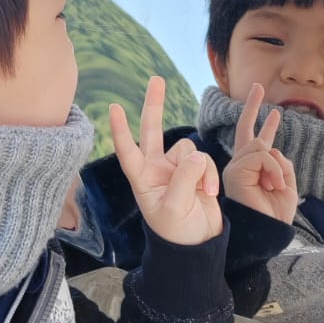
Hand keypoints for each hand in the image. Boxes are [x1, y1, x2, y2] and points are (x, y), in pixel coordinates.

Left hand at [109, 76, 221, 245]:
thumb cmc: (177, 232)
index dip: (120, 130)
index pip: (127, 151)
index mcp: (141, 179)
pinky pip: (205, 159)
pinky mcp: (196, 170)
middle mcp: (156, 169)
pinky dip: (210, 175)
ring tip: (201, 193)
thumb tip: (194, 154)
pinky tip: (209, 194)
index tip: (113, 108)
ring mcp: (176, 168)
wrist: (198, 244)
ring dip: (200, 169)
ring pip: (189, 149)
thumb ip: (183, 179)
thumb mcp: (175, 209)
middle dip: (155, 104)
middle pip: (153, 130)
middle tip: (156, 79)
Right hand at [221, 83, 298, 224]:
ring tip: (276, 186)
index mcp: (254, 169)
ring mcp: (235, 168)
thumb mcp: (287, 183)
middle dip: (252, 107)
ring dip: (277, 167)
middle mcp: (241, 165)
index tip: (274, 112)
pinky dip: (273, 170)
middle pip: (246, 131)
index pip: (256, 140)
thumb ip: (279, 162)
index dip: (264, 123)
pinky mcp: (235, 172)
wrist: (267, 233)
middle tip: (258, 86)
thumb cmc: (276, 215)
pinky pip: (262, 156)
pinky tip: (273, 185)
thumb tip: (270, 148)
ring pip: (261, 146)